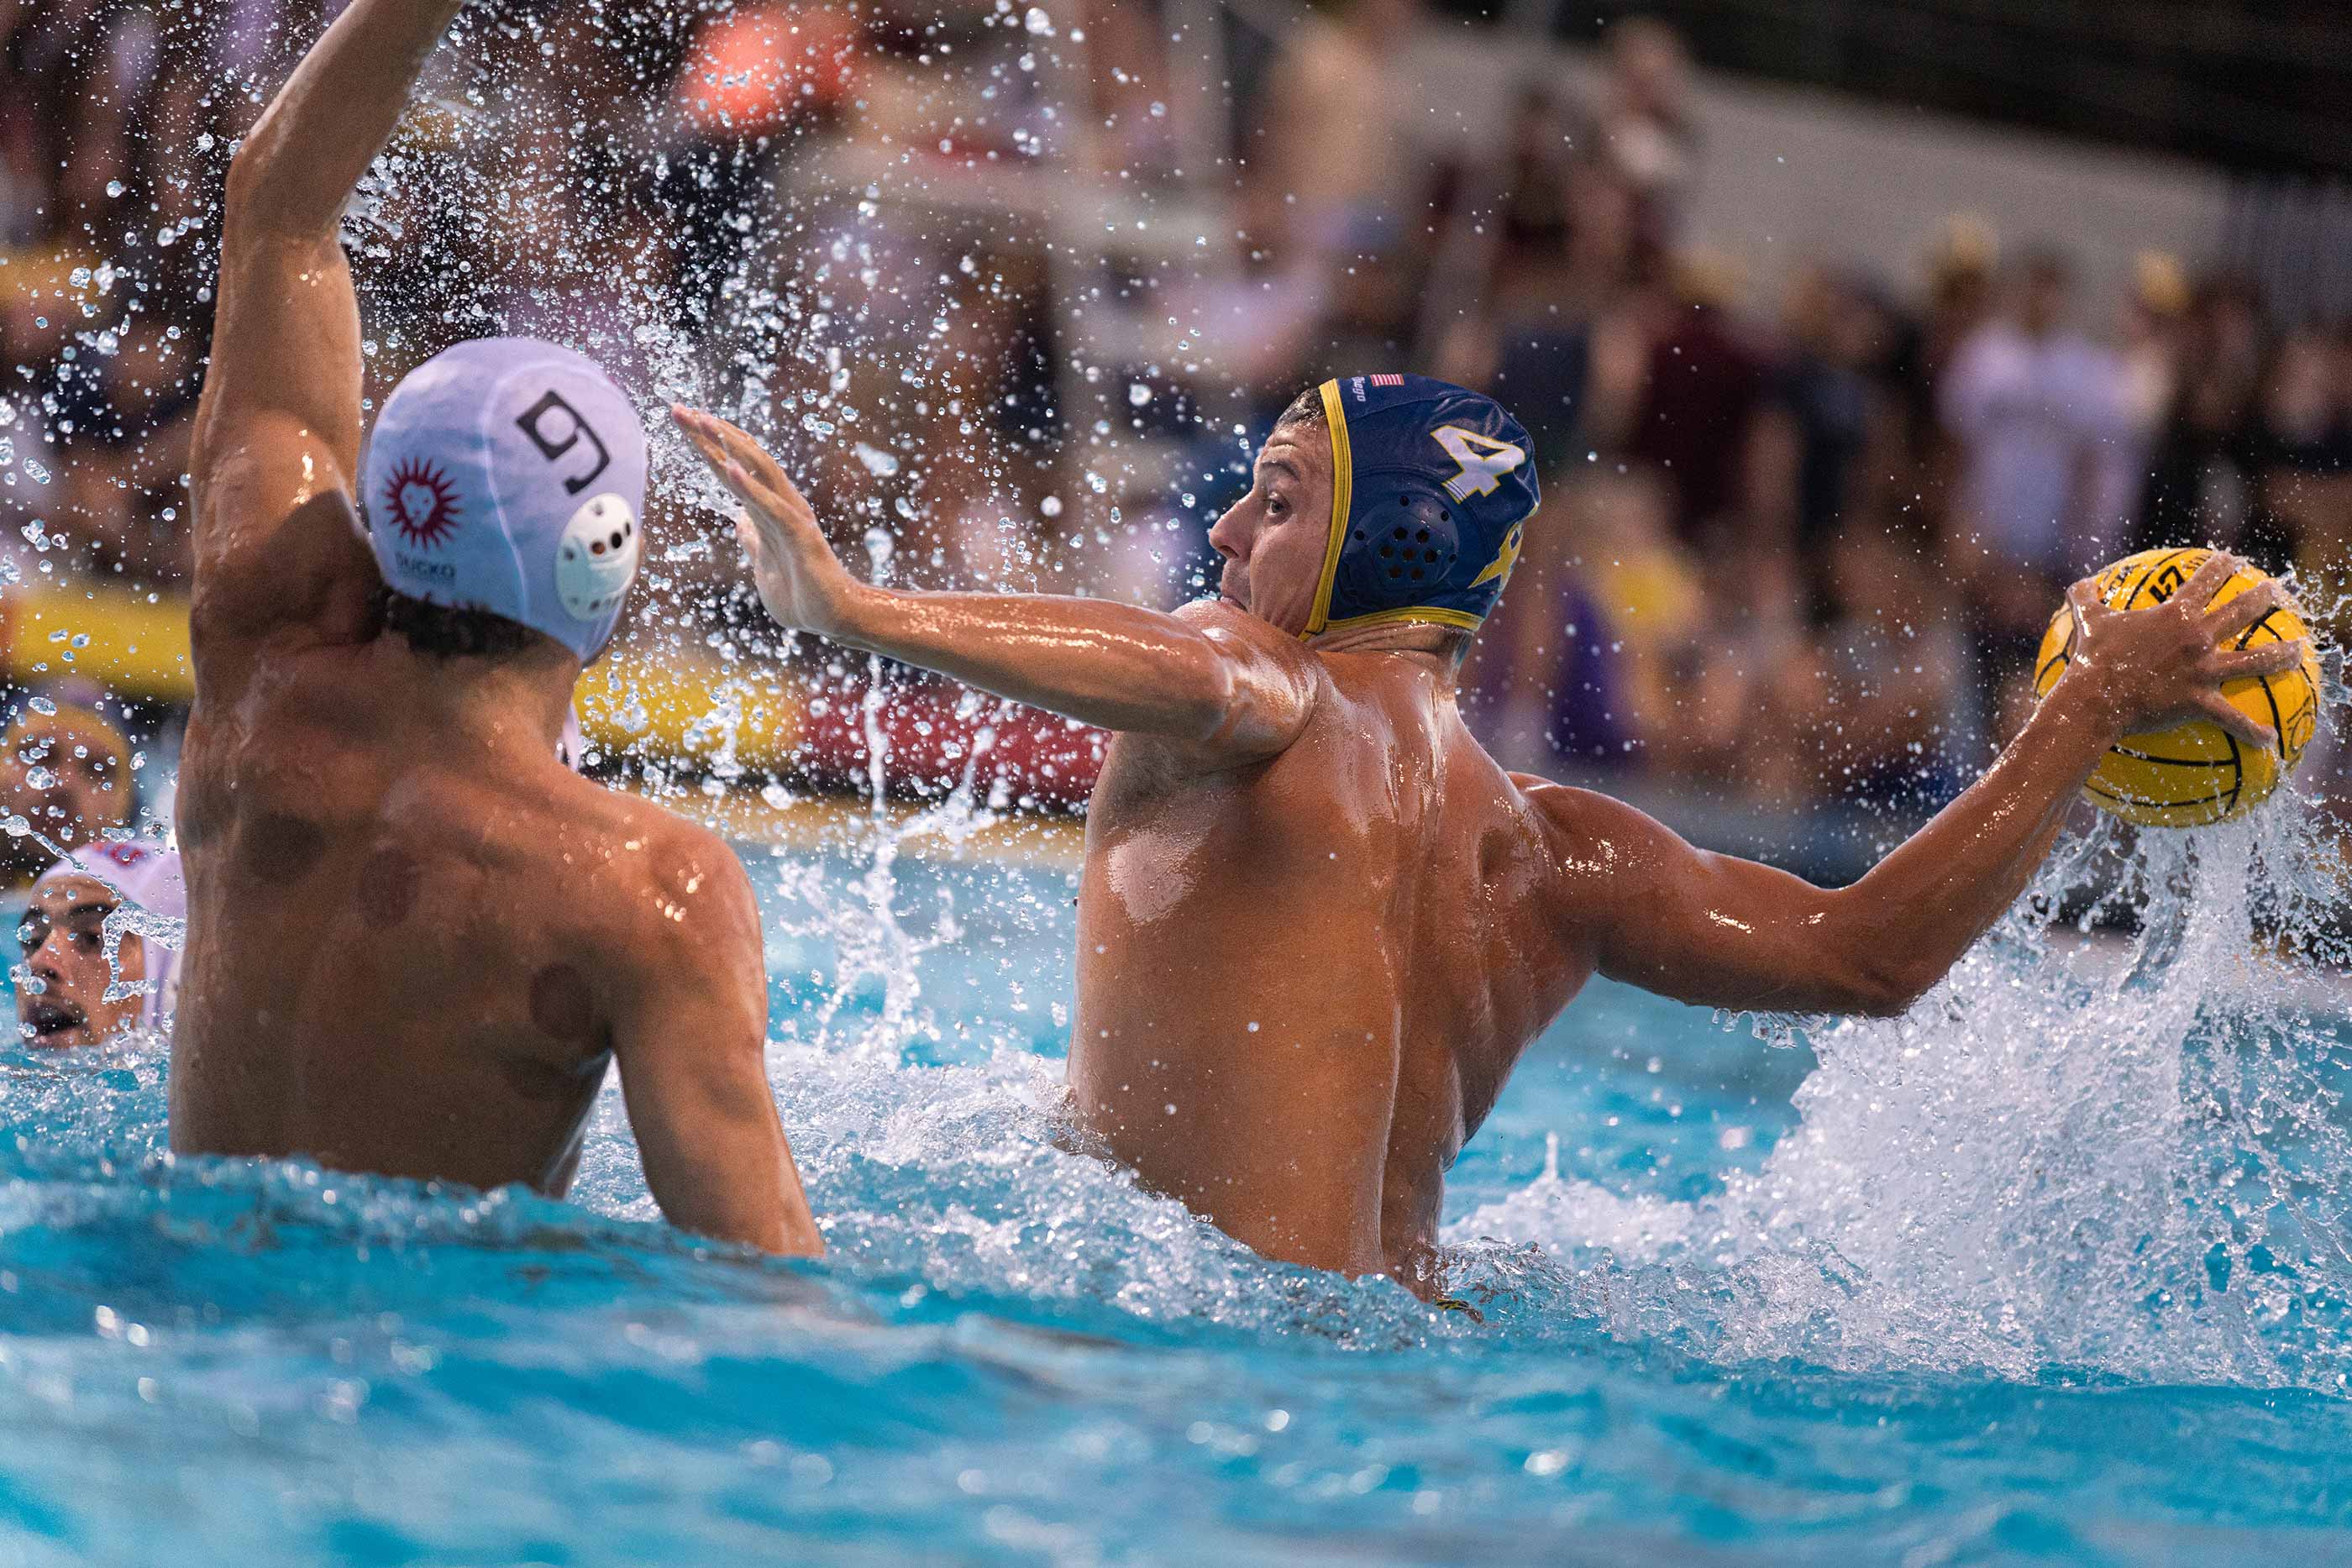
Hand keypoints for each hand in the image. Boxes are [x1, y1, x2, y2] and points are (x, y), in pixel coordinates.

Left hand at [671, 405, 860, 635]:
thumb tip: (740, 522)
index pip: (732, 468)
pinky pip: (772, 507)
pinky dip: (750, 486)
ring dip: (729, 445)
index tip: (681, 422)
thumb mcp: (765, 565)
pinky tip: (729, 467)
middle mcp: (781, 503)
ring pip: (759, 470)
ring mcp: (791, 516)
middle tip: (679, 409)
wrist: (834, 618)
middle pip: (741, 458)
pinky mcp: (800, 534)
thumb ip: (754, 542)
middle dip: (709, 434)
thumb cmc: (802, 595)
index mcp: (768, 509)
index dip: (706, 445)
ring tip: (703, 423)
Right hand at [2059, 552, 2308, 747]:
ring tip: (2297, 652)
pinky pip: (2231, 719)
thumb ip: (2085, 598)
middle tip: (2275, 591)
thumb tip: (2080, 583)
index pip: (2204, 580)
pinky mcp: (2199, 701)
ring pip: (2252, 661)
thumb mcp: (2086, 621)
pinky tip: (2270, 740)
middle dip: (2262, 598)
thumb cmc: (2091, 658)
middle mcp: (2196, 638)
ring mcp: (2202, 670)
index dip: (2220, 565)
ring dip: (2279, 656)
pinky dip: (2252, 731)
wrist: (2095, 697)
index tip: (2231, 559)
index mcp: (2174, 615)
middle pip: (2239, 612)